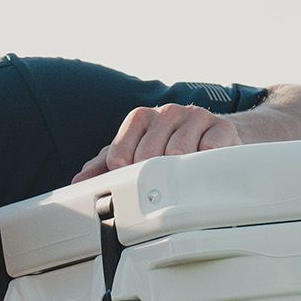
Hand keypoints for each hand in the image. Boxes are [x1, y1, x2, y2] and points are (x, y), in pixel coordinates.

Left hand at [73, 103, 242, 181]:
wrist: (215, 137)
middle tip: (159, 188)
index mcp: (141, 117)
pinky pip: (207, 152)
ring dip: (177, 175)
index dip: (124, 176)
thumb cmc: (168, 148)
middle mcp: (167, 112)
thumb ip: (104, 166)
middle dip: (150, 178)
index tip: (132, 184)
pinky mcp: (221, 128)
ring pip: (177, 153)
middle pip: (147, 157)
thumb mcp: (134, 155)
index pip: (119, 154)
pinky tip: (202, 170)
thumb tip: (79, 182)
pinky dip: (203, 167)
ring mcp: (195, 117)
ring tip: (182, 179)